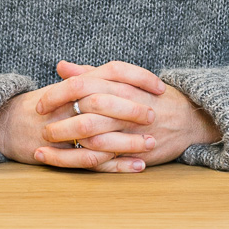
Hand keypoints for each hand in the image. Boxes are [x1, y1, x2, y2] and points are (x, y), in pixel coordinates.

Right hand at [0, 60, 159, 172]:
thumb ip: (90, 79)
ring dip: (129, 141)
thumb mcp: (64, 88)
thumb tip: (123, 75)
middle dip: (133, 110)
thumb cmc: (38, 106)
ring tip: (152, 144)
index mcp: (74, 84)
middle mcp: (69, 104)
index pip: (112, 72)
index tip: (159, 86)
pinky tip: (137, 166)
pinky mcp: (61, 154)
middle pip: (106, 103)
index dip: (138, 78)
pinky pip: (92, 161)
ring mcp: (63, 130)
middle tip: (154, 115)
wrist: (2, 123)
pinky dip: (117, 165)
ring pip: (101, 136)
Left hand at [35, 60, 221, 169]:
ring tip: (43, 147)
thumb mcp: (123, 79)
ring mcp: (131, 130)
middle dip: (58, 122)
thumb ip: (91, 73)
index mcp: (119, 84)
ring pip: (93, 138)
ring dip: (65, 144)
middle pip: (85, 113)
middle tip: (40, 127)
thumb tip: (61, 67)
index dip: (56, 95)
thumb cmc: (150, 96)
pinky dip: (82, 161)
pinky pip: (105, 158)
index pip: (81, 86)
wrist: (189, 116)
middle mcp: (125, 106)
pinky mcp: (135, 151)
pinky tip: (64, 162)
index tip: (39, 104)